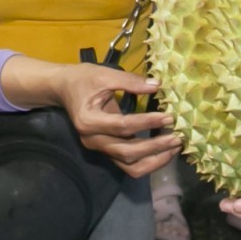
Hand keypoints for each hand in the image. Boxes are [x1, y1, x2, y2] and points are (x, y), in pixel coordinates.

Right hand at [52, 64, 180, 177]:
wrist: (63, 88)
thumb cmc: (82, 79)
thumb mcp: (104, 75)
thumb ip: (130, 82)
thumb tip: (157, 86)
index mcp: (88, 121)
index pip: (122, 126)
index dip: (147, 122)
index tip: (169, 116)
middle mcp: (92, 140)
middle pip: (127, 151)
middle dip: (154, 147)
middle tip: (177, 136)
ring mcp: (98, 148)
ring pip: (129, 165)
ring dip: (154, 160)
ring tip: (174, 147)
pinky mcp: (106, 150)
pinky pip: (127, 164)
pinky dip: (147, 162)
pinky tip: (164, 152)